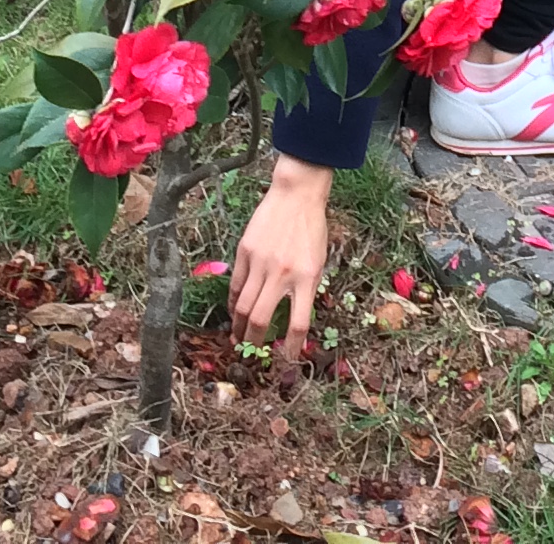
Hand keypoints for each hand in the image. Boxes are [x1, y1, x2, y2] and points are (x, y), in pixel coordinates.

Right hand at [230, 157, 333, 361]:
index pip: (299, 324)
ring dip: (239, 327)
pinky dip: (234, 302)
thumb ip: (306, 289)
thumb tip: (292, 319)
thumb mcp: (319, 261)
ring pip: (243, 305)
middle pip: (262, 319)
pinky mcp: (245, 252)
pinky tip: (234, 311)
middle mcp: (283, 274)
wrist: (296, 194)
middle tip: (251, 353)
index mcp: (307, 278)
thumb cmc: (312, 228)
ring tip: (238, 338)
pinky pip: (236, 285)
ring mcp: (261, 263)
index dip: (292, 347)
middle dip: (254, 342)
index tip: (288, 358)